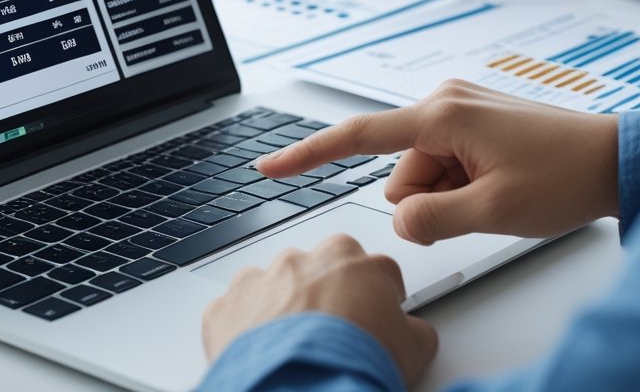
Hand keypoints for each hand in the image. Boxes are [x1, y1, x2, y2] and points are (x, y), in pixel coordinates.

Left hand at [202, 234, 437, 383]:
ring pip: (272, 285)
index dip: (378, 297)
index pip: (373, 268)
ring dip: (282, 308)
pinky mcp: (225, 306)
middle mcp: (304, 261)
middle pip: (319, 269)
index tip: (375, 318)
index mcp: (353, 262)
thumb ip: (415, 329)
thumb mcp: (412, 350)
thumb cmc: (354, 365)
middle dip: (326, 293)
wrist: (301, 389)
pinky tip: (260, 358)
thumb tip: (414, 333)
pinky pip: (235, 312)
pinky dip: (244, 330)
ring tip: (293, 351)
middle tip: (333, 334)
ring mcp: (260, 279)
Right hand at [257, 79, 619, 243]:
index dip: (308, 155)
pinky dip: (461, 184)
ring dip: (449, 195)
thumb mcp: (494, 213)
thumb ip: (432, 220)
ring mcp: (460, 109)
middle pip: (399, 170)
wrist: (617, 158)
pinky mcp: (474, 120)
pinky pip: (444, 163)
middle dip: (428, 199)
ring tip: (498, 194)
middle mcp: (444, 101)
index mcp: (442, 115)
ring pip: (422, 172)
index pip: (358, 136)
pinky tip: (499, 185)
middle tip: (482, 205)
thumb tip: (399, 220)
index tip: (268, 166)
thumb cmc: (566, 176)